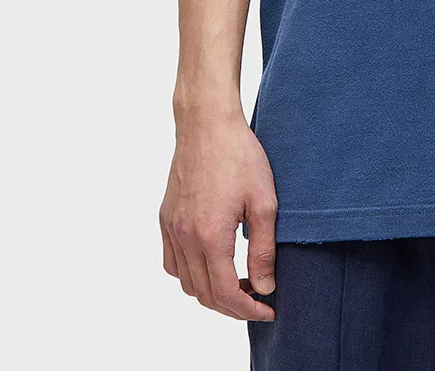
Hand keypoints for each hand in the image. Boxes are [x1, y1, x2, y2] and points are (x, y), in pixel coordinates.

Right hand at [159, 113, 277, 320]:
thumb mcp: (264, 202)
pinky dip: (191, 274)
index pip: (226, 294)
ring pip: (186, 283)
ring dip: (211, 292)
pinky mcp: (165, 218)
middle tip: (259, 298)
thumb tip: (265, 287)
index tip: (269, 309)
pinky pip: (173, 263)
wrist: (207, 123)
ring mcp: (171, 228)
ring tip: (239, 281)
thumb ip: (263, 249)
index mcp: (209, 236)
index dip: (249, 309)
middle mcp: (184, 237)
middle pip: (204, 294)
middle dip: (233, 306)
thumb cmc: (240, 156)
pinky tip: (212, 262)